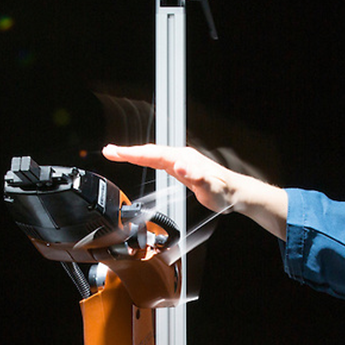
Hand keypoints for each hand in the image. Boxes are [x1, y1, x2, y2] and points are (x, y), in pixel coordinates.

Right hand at [102, 144, 236, 212]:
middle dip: (127, 151)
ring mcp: (181, 161)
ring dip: (134, 154)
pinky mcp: (182, 169)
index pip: (152, 153)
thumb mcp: (209, 186)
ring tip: (117, 154)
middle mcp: (181, 156)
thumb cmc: (224, 191)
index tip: (114, 152)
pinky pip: (158, 161)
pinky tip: (140, 161)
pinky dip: (145, 160)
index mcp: (183, 158)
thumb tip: (179, 165)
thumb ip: (195, 176)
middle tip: (108, 151)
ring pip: (152, 155)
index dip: (132, 153)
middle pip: (149, 151)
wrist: (235, 193)